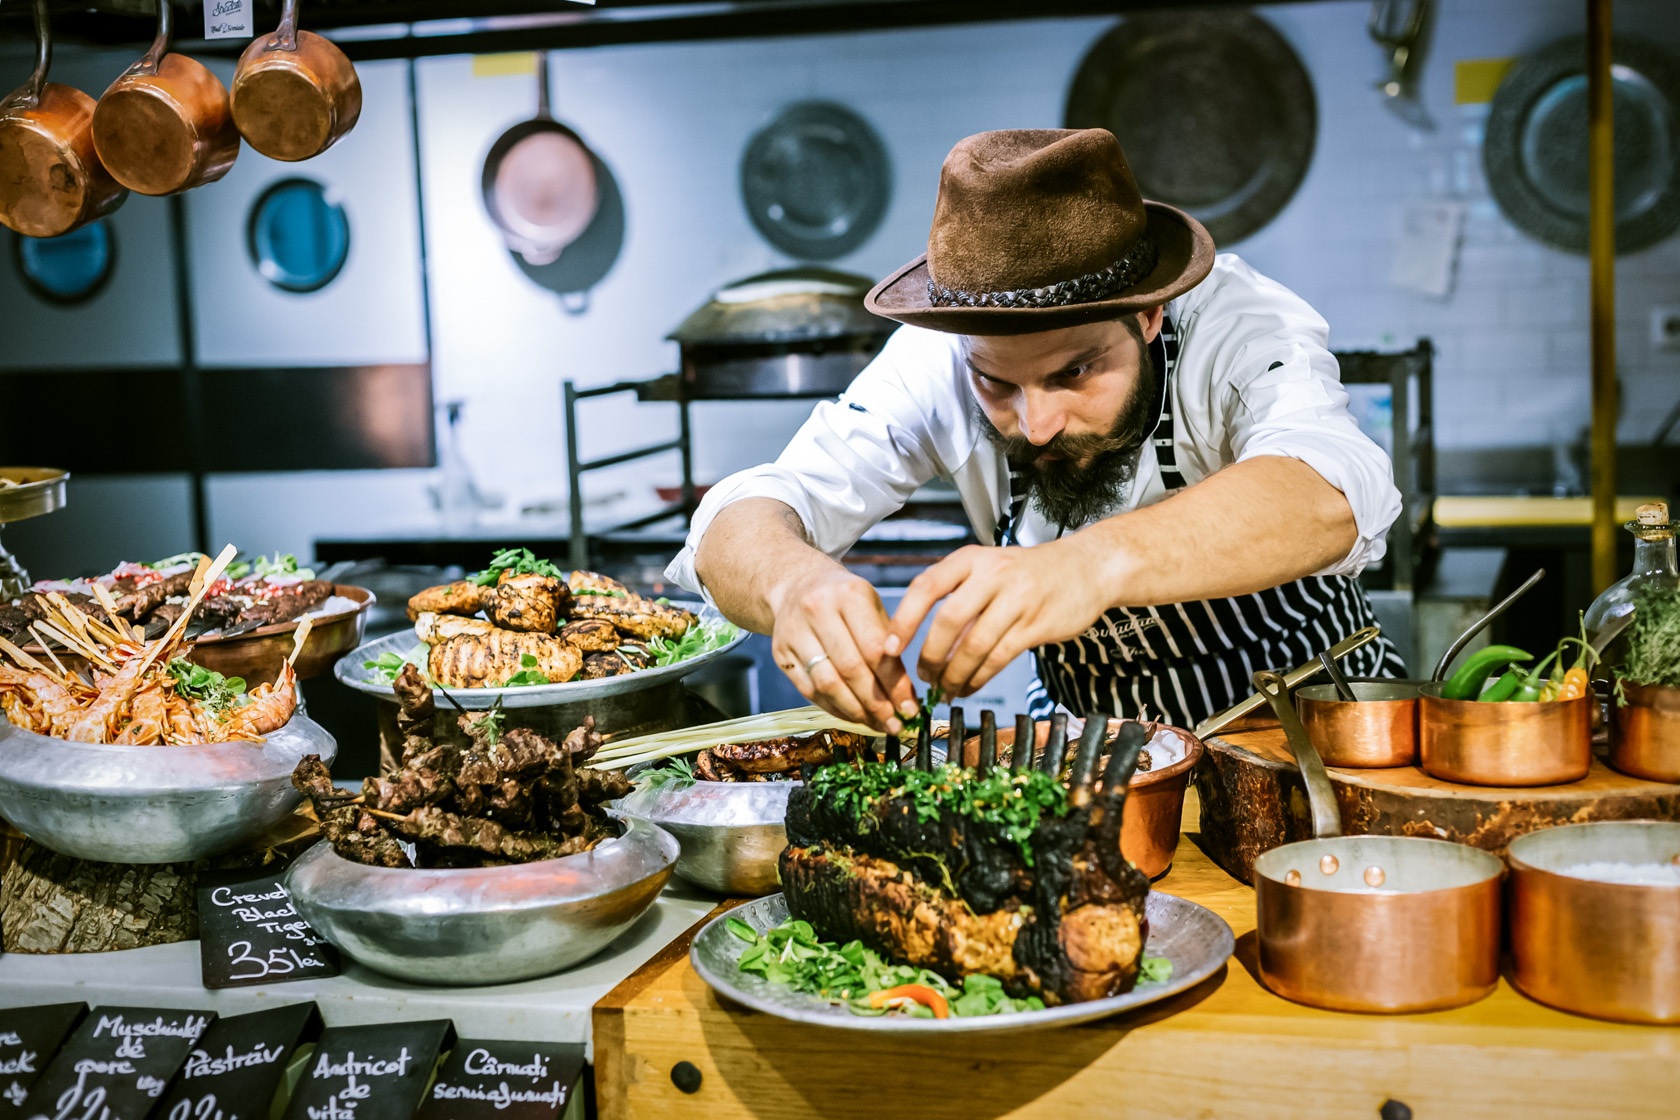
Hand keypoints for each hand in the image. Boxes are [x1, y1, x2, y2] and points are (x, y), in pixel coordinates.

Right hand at [769, 566, 917, 732]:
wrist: (798, 586)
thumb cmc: (846, 602)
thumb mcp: (873, 608)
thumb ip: (890, 647)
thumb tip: (907, 698)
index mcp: (850, 594)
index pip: (875, 648)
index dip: (894, 684)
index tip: (909, 708)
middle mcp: (818, 609)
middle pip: (850, 668)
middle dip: (876, 703)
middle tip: (894, 723)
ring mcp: (794, 631)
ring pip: (827, 683)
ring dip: (855, 711)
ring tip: (876, 723)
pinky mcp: (781, 652)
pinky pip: (809, 690)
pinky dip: (834, 708)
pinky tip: (852, 716)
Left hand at [886, 538, 1109, 696]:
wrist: (1086, 568)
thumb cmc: (1028, 573)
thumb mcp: (988, 567)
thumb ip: (957, 595)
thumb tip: (917, 639)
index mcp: (971, 558)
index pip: (926, 587)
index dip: (903, 621)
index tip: (888, 649)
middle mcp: (992, 574)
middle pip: (948, 621)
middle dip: (930, 656)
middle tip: (923, 677)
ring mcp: (1016, 599)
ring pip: (974, 645)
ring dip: (954, 674)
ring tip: (945, 690)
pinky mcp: (1035, 624)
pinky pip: (998, 658)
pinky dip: (978, 678)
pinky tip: (968, 688)